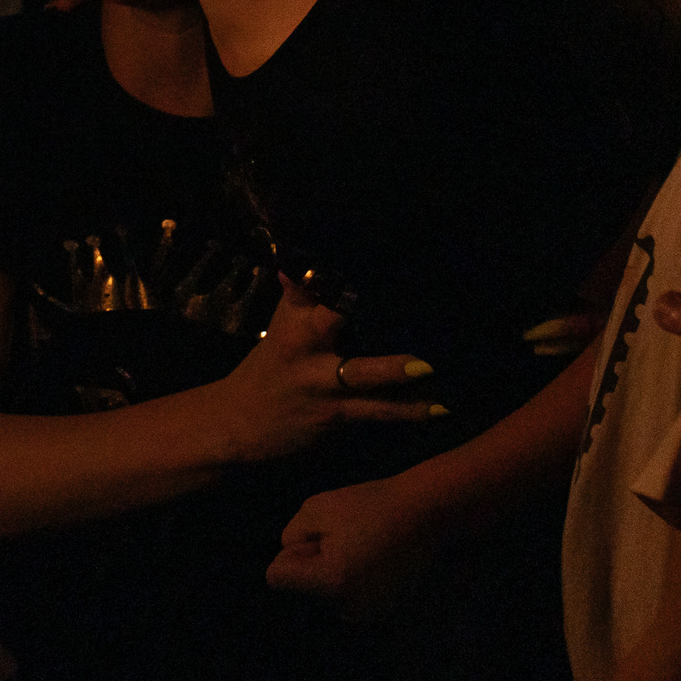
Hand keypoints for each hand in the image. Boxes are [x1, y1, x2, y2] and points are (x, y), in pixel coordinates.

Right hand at [205, 275, 441, 467]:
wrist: (239, 423)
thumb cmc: (271, 366)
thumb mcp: (282, 325)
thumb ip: (302, 292)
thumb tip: (302, 256)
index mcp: (294, 319)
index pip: (316, 287)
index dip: (338, 276)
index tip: (376, 260)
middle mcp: (304, 346)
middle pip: (332, 322)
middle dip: (364, 310)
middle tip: (412, 302)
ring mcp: (320, 384)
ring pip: (361, 374)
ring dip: (394, 371)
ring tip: (430, 367)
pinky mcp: (335, 416)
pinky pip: (376, 411)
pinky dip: (408, 410)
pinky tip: (441, 407)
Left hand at [266, 469, 451, 620]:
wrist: (425, 513)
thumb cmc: (370, 505)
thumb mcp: (316, 507)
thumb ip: (291, 535)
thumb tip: (289, 558)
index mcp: (331, 582)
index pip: (276, 577)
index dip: (291, 552)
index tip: (319, 536)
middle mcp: (348, 608)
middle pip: (301, 587)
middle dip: (312, 563)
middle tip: (347, 539)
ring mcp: (367, 614)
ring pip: (322, 593)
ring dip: (330, 572)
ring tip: (362, 548)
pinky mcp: (381, 612)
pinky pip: (345, 597)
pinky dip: (350, 580)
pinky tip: (373, 560)